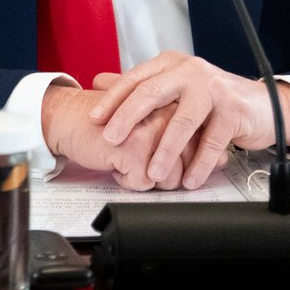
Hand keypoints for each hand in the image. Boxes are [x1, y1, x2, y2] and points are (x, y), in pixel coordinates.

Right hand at [42, 84, 191, 189]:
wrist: (67, 115)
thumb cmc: (110, 121)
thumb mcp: (154, 125)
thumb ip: (190, 139)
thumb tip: (222, 160)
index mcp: (176, 104)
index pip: (203, 147)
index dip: (184, 162)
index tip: (163, 158)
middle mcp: (168, 114)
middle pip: (187, 166)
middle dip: (164, 173)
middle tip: (143, 160)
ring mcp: (152, 130)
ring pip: (169, 179)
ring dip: (145, 178)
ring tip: (128, 159)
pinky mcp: (133, 147)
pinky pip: (142, 184)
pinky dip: (125, 180)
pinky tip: (115, 162)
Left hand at [91, 52, 289, 188]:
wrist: (262, 106)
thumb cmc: (211, 99)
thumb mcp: (174, 88)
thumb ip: (140, 86)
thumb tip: (98, 80)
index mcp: (171, 64)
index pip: (135, 79)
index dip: (112, 99)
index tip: (93, 119)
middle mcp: (191, 72)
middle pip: (152, 93)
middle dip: (128, 118)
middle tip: (110, 140)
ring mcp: (214, 90)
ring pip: (182, 122)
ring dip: (165, 151)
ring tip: (151, 172)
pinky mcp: (234, 111)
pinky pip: (211, 142)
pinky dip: (198, 164)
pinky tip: (188, 179)